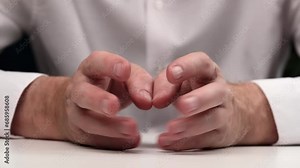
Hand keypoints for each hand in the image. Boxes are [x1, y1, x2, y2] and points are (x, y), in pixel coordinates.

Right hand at [12, 51, 152, 149]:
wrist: (82, 103)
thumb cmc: (108, 85)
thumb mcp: (126, 76)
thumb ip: (139, 83)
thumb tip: (147, 100)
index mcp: (92, 69)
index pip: (97, 62)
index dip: (110, 64)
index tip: (125, 70)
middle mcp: (79, 89)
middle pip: (83, 94)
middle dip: (98, 100)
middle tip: (114, 106)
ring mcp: (76, 112)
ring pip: (87, 121)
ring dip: (110, 127)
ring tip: (132, 129)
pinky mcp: (80, 133)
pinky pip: (94, 140)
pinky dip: (113, 142)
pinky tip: (130, 141)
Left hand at [153, 52, 277, 150]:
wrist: (229, 110)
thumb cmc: (197, 90)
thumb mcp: (181, 81)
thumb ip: (165, 85)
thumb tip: (155, 99)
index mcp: (208, 71)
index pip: (201, 63)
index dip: (187, 66)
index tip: (171, 73)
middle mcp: (219, 90)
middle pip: (215, 93)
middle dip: (198, 99)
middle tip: (181, 105)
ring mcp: (223, 112)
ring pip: (212, 118)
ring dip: (191, 125)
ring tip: (171, 128)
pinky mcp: (220, 134)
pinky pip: (205, 139)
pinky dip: (186, 141)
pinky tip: (169, 141)